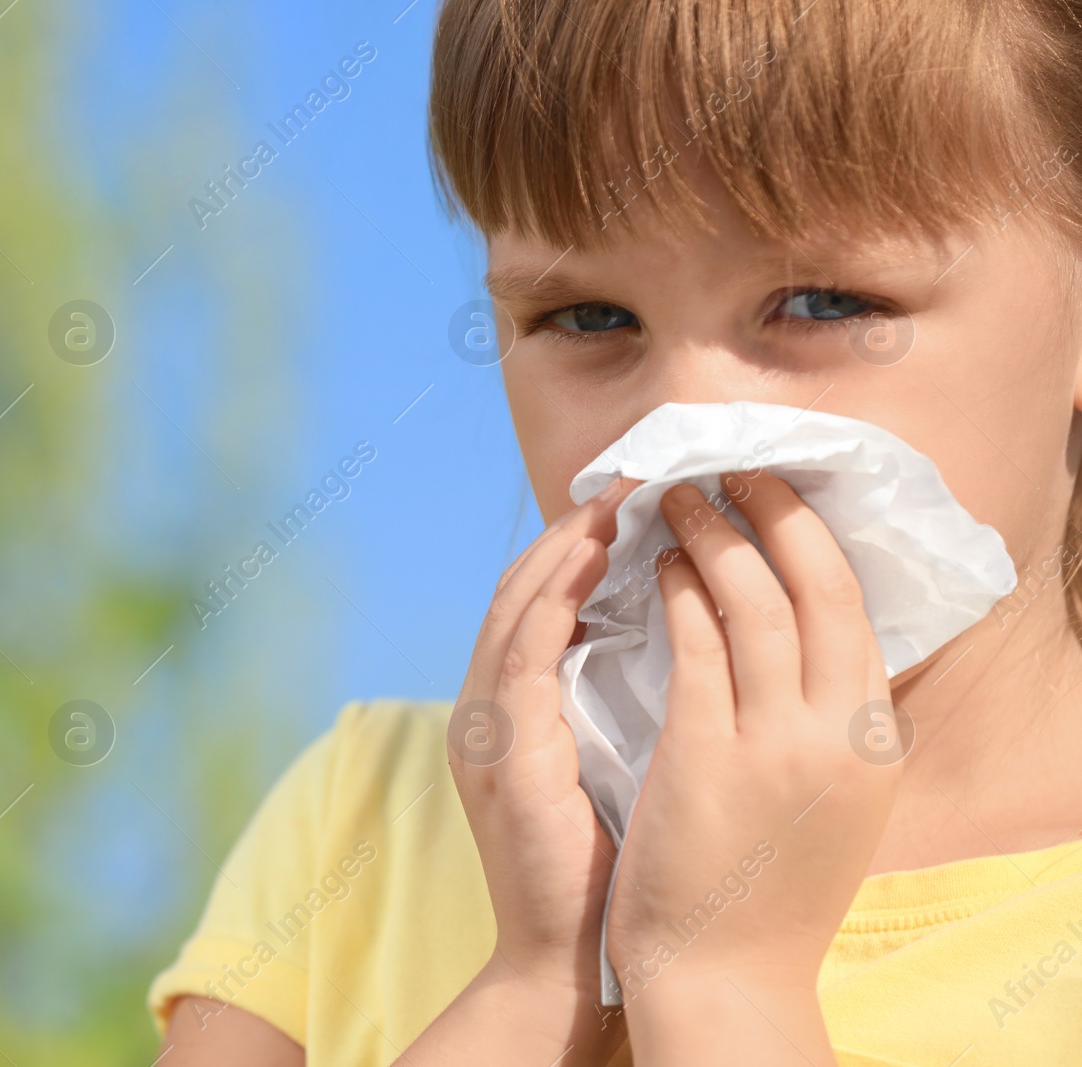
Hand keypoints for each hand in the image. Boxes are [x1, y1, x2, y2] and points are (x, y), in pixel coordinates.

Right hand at [440, 476, 637, 1059]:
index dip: (583, 544)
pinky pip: (520, 654)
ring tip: (615, 497)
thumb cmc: (612, 863)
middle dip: (573, 527)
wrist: (570, 957)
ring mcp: (484, 727)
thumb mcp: (617, 761)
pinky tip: (591, 560)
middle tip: (631, 474)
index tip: (641, 498)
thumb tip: (694, 634)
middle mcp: (487, 707)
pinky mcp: (498, 753)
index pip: (545, 603)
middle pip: (523, 589)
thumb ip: (628, 697)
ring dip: (562, 545)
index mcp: (516, 710)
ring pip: (514, 607)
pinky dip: (551, 600)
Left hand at [606, 471, 900, 1063]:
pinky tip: (660, 563)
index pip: (856, 610)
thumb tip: (801, 651)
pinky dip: (681, 594)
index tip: (779, 494)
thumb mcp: (822, 798)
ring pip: (756, 603)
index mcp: (872, 742)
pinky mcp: (712, 757)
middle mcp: (841, 735)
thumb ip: (818, 726)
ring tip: (682, 497)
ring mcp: (780, 745)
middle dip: (774, 514)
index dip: (815, 541)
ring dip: (717, 536)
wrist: (724, 973)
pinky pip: (697, 647)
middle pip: (818, 586)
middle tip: (734, 466)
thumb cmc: (763, 884)